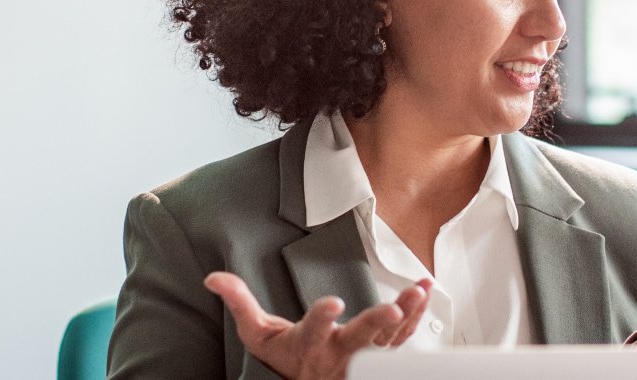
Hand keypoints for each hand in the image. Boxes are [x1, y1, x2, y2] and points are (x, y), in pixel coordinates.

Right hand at [205, 272, 432, 379]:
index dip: (322, 318)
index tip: (333, 303)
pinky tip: (423, 294)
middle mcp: (337, 354)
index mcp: (307, 346)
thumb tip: (213, 278)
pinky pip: (401, 338)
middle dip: (376, 325)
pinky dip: (414, 317)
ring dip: (404, 315)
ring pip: (387, 340)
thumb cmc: (283, 358)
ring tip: (416, 293)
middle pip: (359, 340)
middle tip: (390, 311)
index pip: (313, 331)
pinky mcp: (380, 355)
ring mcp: (362, 357)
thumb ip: (239, 302)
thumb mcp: (256, 333)